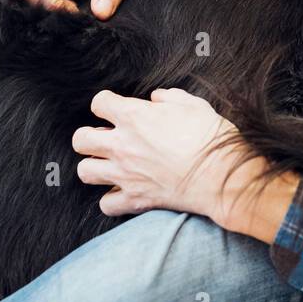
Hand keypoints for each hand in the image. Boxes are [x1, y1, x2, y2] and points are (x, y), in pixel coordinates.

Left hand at [75, 88, 242, 218]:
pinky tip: (124, 191)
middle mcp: (122, 144)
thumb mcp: (194, 105)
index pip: (99, 103)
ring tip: (110, 166)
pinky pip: (106, 204)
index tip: (116, 109)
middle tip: (106, 139)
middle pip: (80, 140)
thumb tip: (156, 98)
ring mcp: (125, 174)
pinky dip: (112, 199)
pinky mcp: (134, 199)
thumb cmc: (210, 136)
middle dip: (89, 138)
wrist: (222, 175)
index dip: (106, 104)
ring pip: (85, 171)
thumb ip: (170, 98)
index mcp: (134, 116)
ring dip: (95, 167)